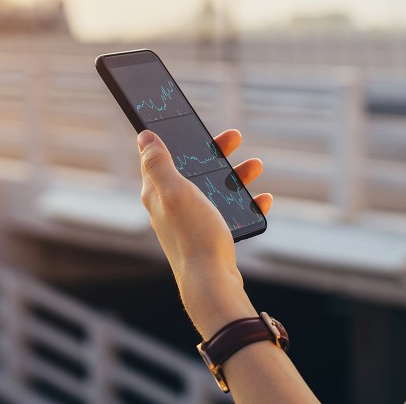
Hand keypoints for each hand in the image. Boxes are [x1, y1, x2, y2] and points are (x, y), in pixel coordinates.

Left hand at [138, 128, 273, 334]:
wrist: (212, 283)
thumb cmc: (193, 235)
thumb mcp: (175, 191)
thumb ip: (158, 163)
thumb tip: (143, 136)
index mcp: (158, 192)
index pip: (161, 156)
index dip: (174, 136)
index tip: (189, 122)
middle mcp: (172, 206)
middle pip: (193, 169)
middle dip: (215, 152)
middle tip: (234, 136)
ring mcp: (191, 221)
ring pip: (214, 189)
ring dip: (235, 175)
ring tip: (256, 165)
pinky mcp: (209, 236)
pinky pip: (229, 213)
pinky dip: (246, 204)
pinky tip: (262, 200)